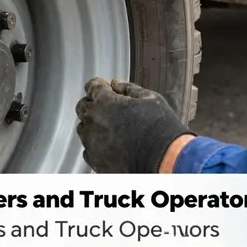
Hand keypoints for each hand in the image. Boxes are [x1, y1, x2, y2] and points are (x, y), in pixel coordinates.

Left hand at [75, 78, 194, 173]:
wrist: (165, 160)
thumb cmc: (159, 127)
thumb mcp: (149, 98)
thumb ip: (129, 88)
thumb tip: (117, 84)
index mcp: (105, 102)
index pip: (91, 87)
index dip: (99, 85)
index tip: (105, 88)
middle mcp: (93, 122)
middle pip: (82, 107)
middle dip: (92, 104)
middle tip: (107, 107)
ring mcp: (93, 143)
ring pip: (83, 129)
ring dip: (92, 125)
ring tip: (110, 128)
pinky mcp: (96, 162)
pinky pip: (88, 150)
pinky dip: (96, 145)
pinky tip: (110, 145)